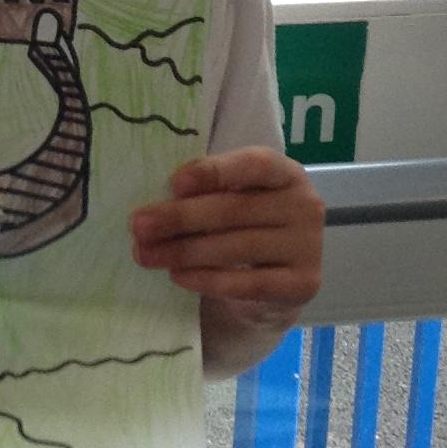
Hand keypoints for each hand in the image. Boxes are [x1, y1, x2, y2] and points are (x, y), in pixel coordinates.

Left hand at [129, 147, 324, 324]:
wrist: (277, 278)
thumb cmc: (244, 225)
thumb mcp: (232, 199)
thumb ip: (206, 194)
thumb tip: (153, 209)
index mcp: (285, 173)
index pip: (254, 164)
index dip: (214, 172)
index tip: (174, 183)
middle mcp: (304, 205)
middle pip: (236, 209)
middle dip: (180, 218)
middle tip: (138, 227)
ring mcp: (308, 246)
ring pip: (237, 248)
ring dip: (185, 251)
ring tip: (147, 255)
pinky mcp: (303, 283)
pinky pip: (248, 283)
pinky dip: (208, 280)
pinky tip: (178, 276)